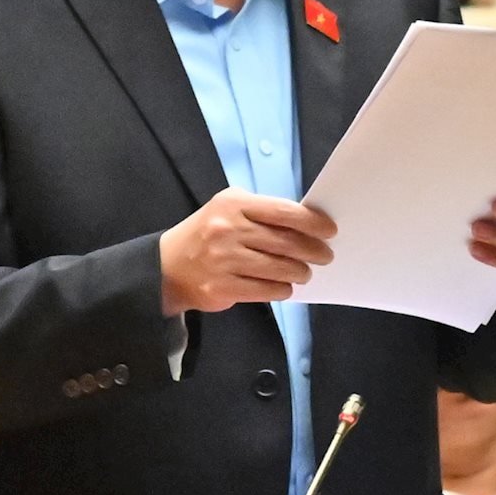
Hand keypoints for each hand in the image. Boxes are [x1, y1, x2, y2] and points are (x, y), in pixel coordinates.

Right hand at [160, 188, 335, 315]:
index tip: (329, 230)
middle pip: (285, 242)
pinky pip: (265, 290)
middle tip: (325, 255)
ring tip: (305, 272)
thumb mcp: (228, 209)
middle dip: (312, 250)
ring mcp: (223, 260)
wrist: (166, 266)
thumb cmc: (207, 235)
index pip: (283, 211)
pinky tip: (286, 286)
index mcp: (233, 204)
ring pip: (278, 268)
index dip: (312, 222)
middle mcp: (227, 230)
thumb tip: (305, 224)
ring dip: (299, 272)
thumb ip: (261, 213)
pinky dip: (281, 289)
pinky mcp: (222, 287)